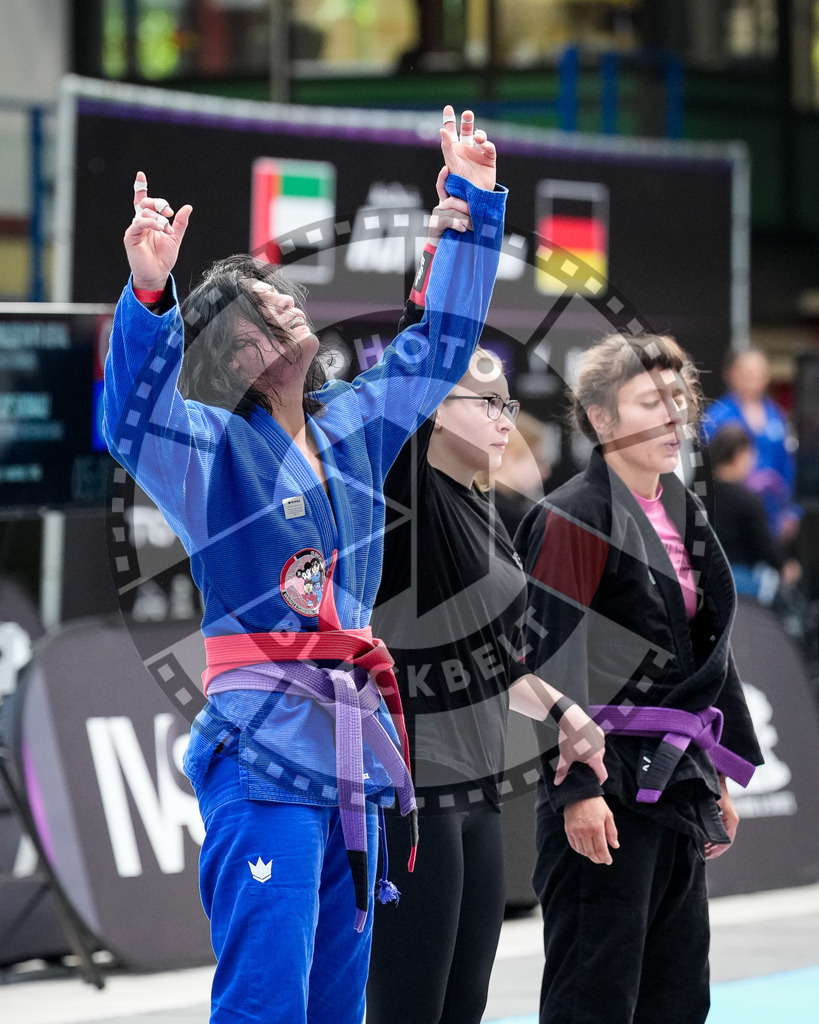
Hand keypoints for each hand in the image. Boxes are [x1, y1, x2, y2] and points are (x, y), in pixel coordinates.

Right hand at [125, 171, 192, 290]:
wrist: (157, 274)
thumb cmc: (163, 258)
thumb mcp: (175, 237)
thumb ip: (180, 223)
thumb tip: (188, 207)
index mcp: (149, 221)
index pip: (143, 201)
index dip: (140, 188)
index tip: (140, 174)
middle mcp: (140, 223)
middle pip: (145, 203)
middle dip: (159, 204)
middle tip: (170, 213)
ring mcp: (135, 229)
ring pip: (145, 212)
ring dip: (160, 219)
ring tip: (167, 231)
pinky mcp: (131, 237)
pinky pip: (139, 223)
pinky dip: (151, 223)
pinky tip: (160, 228)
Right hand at [426, 167, 472, 246]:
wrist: (445, 251)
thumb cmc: (457, 236)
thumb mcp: (465, 222)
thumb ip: (469, 214)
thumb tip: (481, 210)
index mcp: (447, 203)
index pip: (443, 187)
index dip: (442, 178)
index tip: (445, 168)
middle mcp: (441, 206)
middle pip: (453, 201)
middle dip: (466, 208)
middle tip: (477, 216)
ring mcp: (437, 215)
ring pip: (452, 210)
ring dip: (464, 218)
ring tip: (472, 227)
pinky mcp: (435, 224)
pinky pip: (447, 220)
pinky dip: (456, 224)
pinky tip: (462, 229)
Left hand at [439, 105, 495, 191]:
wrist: (474, 197)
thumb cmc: (460, 182)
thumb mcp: (452, 163)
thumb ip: (447, 146)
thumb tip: (442, 130)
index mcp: (454, 151)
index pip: (451, 133)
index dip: (449, 121)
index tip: (448, 108)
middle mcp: (466, 150)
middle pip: (467, 131)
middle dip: (467, 122)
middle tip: (467, 114)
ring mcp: (478, 154)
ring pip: (480, 136)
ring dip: (479, 133)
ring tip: (477, 137)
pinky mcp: (489, 158)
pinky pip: (489, 147)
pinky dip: (487, 144)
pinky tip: (483, 145)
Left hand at [555, 704, 606, 786]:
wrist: (571, 718)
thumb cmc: (569, 738)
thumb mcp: (565, 756)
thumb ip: (562, 771)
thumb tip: (557, 783)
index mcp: (596, 758)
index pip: (603, 775)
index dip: (599, 781)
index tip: (594, 783)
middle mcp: (602, 749)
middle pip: (599, 763)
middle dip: (591, 765)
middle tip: (581, 765)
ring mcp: (601, 740)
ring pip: (598, 751)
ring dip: (592, 753)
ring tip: (580, 751)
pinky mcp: (599, 732)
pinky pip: (597, 742)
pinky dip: (591, 744)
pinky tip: (582, 741)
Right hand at [564, 797, 618, 865]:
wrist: (578, 793)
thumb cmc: (595, 803)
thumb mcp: (608, 815)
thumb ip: (612, 832)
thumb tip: (615, 846)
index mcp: (596, 828)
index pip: (601, 850)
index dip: (606, 858)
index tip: (609, 861)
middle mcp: (584, 831)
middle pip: (591, 853)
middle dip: (598, 859)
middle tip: (602, 860)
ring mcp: (575, 831)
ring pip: (582, 851)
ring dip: (589, 855)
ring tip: (595, 854)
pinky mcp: (568, 830)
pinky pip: (574, 845)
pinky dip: (580, 850)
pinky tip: (585, 849)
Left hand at [704, 776, 739, 859]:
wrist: (717, 772)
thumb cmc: (713, 785)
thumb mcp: (709, 802)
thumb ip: (706, 816)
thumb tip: (701, 832)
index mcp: (731, 819)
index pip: (726, 841)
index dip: (716, 850)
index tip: (706, 855)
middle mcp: (732, 819)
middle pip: (725, 841)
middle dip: (713, 849)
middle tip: (702, 854)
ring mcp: (728, 817)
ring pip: (723, 836)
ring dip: (713, 843)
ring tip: (701, 850)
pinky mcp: (724, 814)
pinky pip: (720, 830)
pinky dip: (713, 836)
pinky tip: (703, 839)